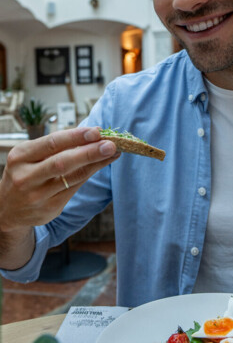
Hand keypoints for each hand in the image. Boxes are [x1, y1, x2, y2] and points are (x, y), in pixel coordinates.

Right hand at [0, 127, 117, 231]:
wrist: (7, 211)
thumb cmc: (25, 174)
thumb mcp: (29, 157)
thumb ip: (55, 146)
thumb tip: (92, 133)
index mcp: (20, 157)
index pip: (51, 143)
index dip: (75, 137)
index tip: (96, 131)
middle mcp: (26, 177)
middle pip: (62, 162)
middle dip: (89, 152)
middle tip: (110, 144)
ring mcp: (37, 195)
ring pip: (72, 177)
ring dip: (96, 163)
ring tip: (113, 152)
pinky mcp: (50, 208)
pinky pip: (75, 188)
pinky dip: (90, 174)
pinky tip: (102, 164)